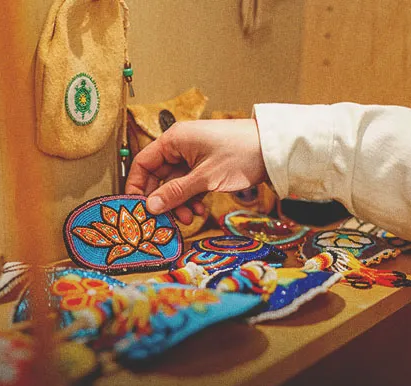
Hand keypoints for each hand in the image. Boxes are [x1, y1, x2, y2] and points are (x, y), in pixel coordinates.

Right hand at [125, 118, 266, 223]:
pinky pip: (189, 185)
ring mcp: (193, 157)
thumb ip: (176, 193)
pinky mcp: (205, 167)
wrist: (273, 150)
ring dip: (179, 203)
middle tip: (164, 220)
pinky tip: (200, 210)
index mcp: (174, 140)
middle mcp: (180, 147)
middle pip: (158, 177)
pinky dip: (192, 199)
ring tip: (189, 218)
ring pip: (174, 184)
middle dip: (163, 200)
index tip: (137, 208)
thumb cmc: (241, 154)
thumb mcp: (205, 177)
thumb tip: (150, 207)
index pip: (142, 163)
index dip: (136, 186)